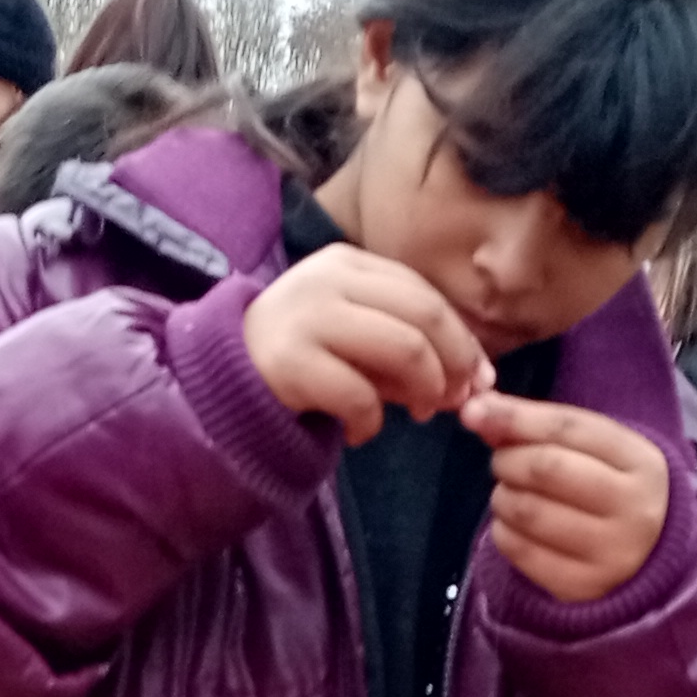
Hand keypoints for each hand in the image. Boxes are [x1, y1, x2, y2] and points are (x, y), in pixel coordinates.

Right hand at [241, 243, 491, 445]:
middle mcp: (328, 281)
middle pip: (425, 316)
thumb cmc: (298, 357)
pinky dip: (372, 424)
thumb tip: (475, 376)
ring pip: (405, 350)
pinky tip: (360, 432)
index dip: (462, 338)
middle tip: (455, 400)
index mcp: (346, 263)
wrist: (218, 380)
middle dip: (455, 363)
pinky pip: (362, 397)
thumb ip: (405, 341)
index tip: (477, 377)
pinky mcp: (291, 364)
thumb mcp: (351, 331)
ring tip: (418, 414)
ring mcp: (307, 318)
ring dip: (426, 391)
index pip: (424, 294)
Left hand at [465, 395, 667, 603]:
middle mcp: (634, 508)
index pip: (568, 428)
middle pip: (547, 468)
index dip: (515, 417)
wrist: (647, 556)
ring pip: (529, 511)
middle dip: (508, 460)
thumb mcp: (592, 451)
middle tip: (503, 463)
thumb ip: (539, 426)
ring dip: (502, 496)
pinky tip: (513, 526)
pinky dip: (503, 531)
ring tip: (508, 494)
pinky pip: (520, 551)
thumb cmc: (608, 488)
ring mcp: (611, 553)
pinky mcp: (583, 587)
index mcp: (641, 462)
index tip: (475, 412)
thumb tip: (476, 411)